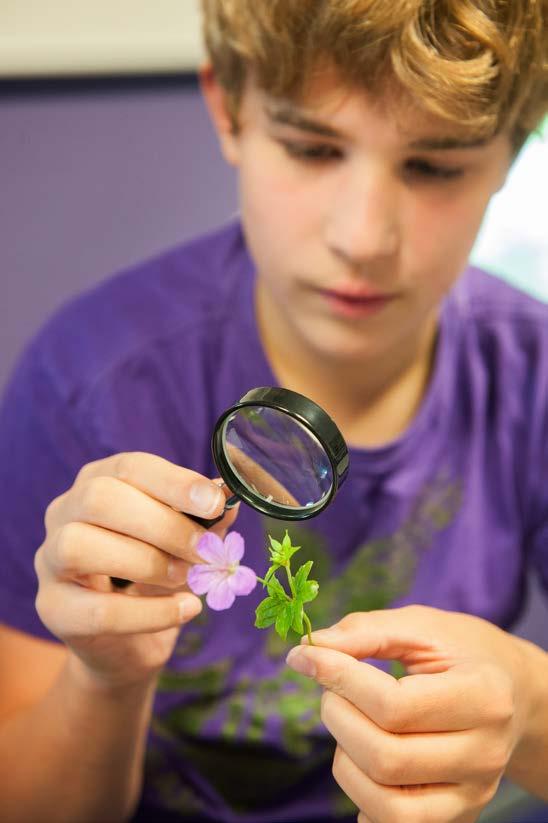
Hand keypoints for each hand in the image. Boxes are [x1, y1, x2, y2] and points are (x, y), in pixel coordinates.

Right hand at [34, 451, 237, 689]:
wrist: (124, 643)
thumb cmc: (153, 576)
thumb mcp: (182, 540)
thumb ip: (203, 518)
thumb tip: (230, 498)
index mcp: (97, 481)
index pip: (129, 467)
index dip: (174, 482)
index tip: (214, 503)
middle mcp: (64, 512)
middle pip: (99, 498)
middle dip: (162, 524)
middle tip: (204, 550)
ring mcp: (49, 559)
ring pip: (79, 545)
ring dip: (146, 561)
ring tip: (186, 577)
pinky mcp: (53, 608)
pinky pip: (98, 611)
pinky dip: (151, 612)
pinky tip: (186, 609)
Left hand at [286, 605, 534, 822]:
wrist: (513, 693)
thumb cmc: (461, 653)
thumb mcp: (420, 626)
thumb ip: (365, 633)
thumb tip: (309, 651)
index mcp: (483, 697)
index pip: (395, 706)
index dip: (339, 679)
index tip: (307, 656)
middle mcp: (484, 754)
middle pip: (385, 758)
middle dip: (338, 718)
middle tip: (332, 690)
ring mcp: (472, 794)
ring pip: (386, 804)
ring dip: (345, 760)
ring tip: (349, 724)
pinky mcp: (456, 816)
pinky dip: (363, 797)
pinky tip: (363, 759)